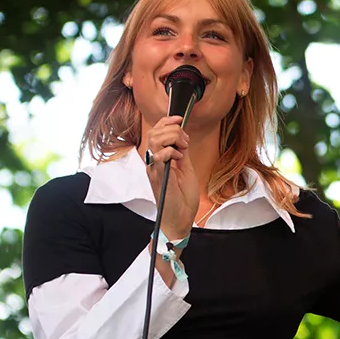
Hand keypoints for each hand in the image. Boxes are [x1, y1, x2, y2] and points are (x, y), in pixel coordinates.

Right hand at [143, 115, 198, 237]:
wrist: (180, 219)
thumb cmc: (182, 199)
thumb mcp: (186, 170)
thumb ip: (182, 155)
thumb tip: (183, 139)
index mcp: (159, 159)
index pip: (157, 132)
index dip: (167, 121)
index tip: (180, 119)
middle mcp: (154, 162)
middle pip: (155, 132)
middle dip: (172, 129)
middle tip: (185, 140)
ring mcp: (154, 168)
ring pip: (155, 140)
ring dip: (172, 138)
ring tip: (182, 147)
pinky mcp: (158, 176)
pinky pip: (158, 155)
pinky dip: (170, 151)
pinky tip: (178, 157)